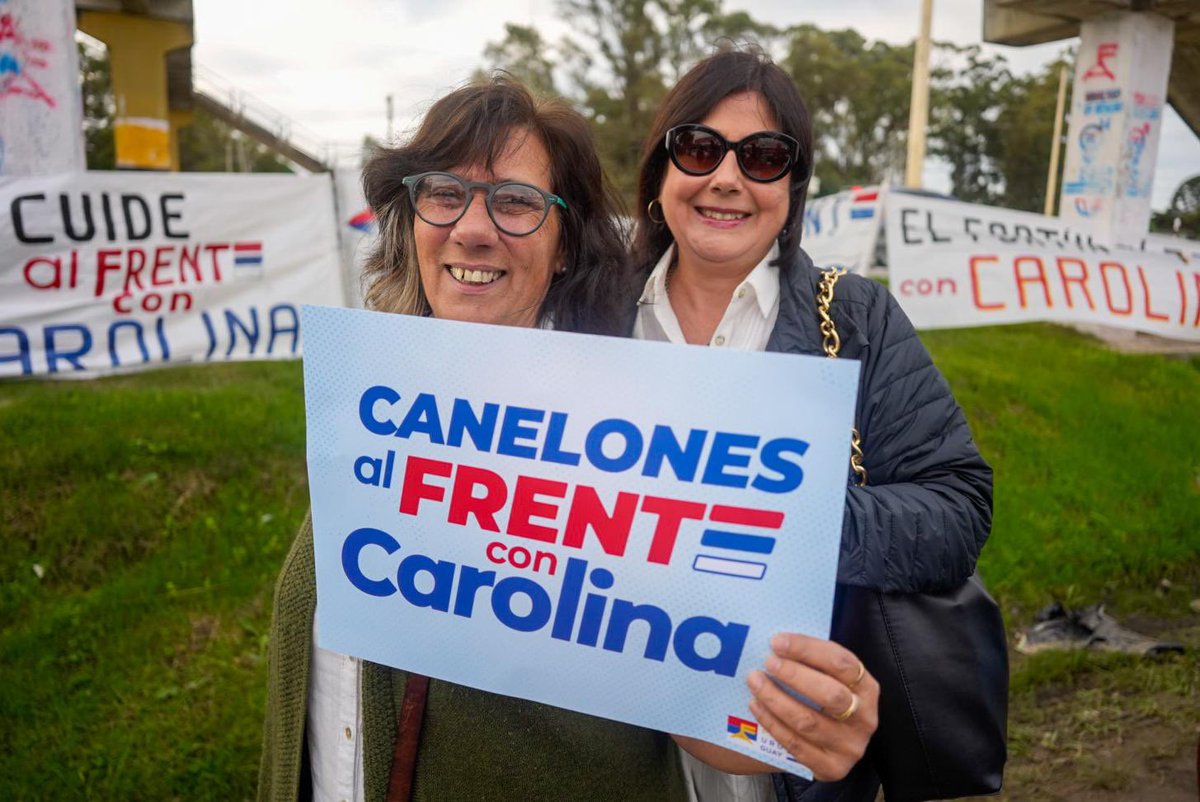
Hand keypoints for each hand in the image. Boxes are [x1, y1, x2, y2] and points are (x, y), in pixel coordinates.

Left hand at [746, 632, 877, 781]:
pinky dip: (772, 723)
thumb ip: (813, 662)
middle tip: (767, 662)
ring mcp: (850, 746)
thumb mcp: (829, 679)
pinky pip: (795, 744)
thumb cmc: (821, 699)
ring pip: (808, 721)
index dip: (808, 649)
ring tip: (754, 681)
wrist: (824, 745)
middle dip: (794, 675)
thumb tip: (778, 641)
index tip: (777, 641)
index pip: (842, 663)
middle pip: (830, 694)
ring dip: (776, 698)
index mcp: (867, 688)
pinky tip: (755, 705)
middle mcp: (865, 719)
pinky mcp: (832, 768)